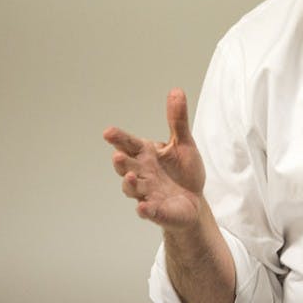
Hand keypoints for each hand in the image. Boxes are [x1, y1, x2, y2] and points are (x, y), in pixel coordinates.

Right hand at [103, 88, 205, 229]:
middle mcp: (142, 174)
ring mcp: (147, 193)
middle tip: (117, 156)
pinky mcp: (157, 211)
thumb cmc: (184, 172)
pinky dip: (145, 210)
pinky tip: (143, 207)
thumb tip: (177, 90)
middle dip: (121, 163)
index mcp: (146, 155)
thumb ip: (177, 120)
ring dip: (130, 184)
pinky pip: (149, 211)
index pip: (129, 144)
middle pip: (126, 167)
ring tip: (131, 177)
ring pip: (133, 189)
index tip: (108, 132)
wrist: (194, 202)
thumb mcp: (184, 143)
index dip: (119, 139)